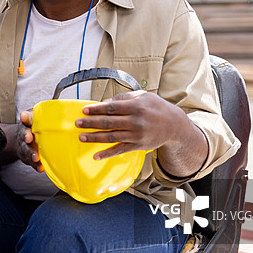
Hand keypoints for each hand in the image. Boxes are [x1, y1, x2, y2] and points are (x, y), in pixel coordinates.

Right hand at [17, 110, 42, 171]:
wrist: (20, 140)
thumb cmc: (33, 128)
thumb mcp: (35, 118)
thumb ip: (43, 113)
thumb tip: (56, 102)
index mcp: (27, 123)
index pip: (25, 118)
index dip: (25, 117)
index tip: (24, 116)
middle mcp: (24, 134)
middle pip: (23, 135)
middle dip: (25, 136)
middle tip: (29, 138)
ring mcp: (24, 146)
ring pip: (26, 150)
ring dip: (30, 153)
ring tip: (36, 157)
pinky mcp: (27, 157)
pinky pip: (31, 163)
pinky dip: (35, 166)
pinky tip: (40, 168)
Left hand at [75, 91, 205, 176]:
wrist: (175, 125)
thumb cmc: (156, 108)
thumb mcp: (143, 96)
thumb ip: (124, 98)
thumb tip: (105, 102)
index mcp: (136, 106)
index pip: (111, 108)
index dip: (96, 109)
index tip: (84, 110)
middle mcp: (136, 121)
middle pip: (108, 123)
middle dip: (91, 123)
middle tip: (77, 123)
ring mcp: (136, 135)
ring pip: (111, 137)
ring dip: (95, 138)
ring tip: (81, 137)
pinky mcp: (138, 146)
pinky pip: (120, 150)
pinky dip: (107, 154)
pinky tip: (96, 155)